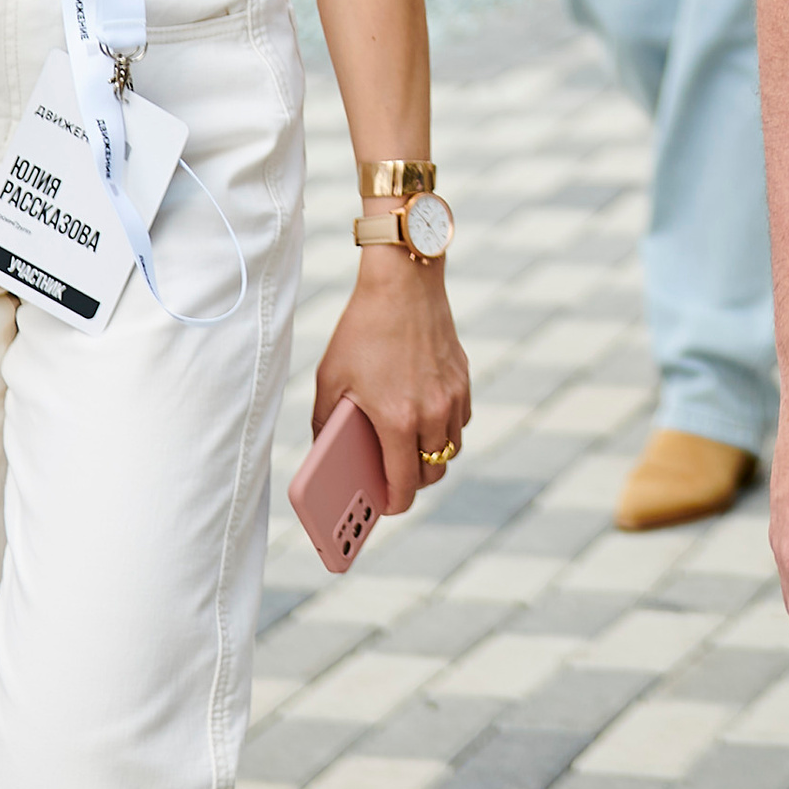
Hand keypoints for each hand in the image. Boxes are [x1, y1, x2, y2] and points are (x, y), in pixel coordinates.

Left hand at [312, 250, 469, 518]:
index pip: (404, 485)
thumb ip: (326, 425)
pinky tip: (424, 416)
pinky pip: (460, 420)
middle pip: (432, 473)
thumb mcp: (330, 379)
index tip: (383, 508)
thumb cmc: (362, 329)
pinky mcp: (462, 377)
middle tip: (391, 480)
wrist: (403, 280)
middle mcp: (433, 412)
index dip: (393, 504)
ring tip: (407, 451)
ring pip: (450, 449)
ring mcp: (453, 395)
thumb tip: (326, 455)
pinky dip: (445, 427)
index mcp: (397, 420)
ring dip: (431, 456)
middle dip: (412, 483)